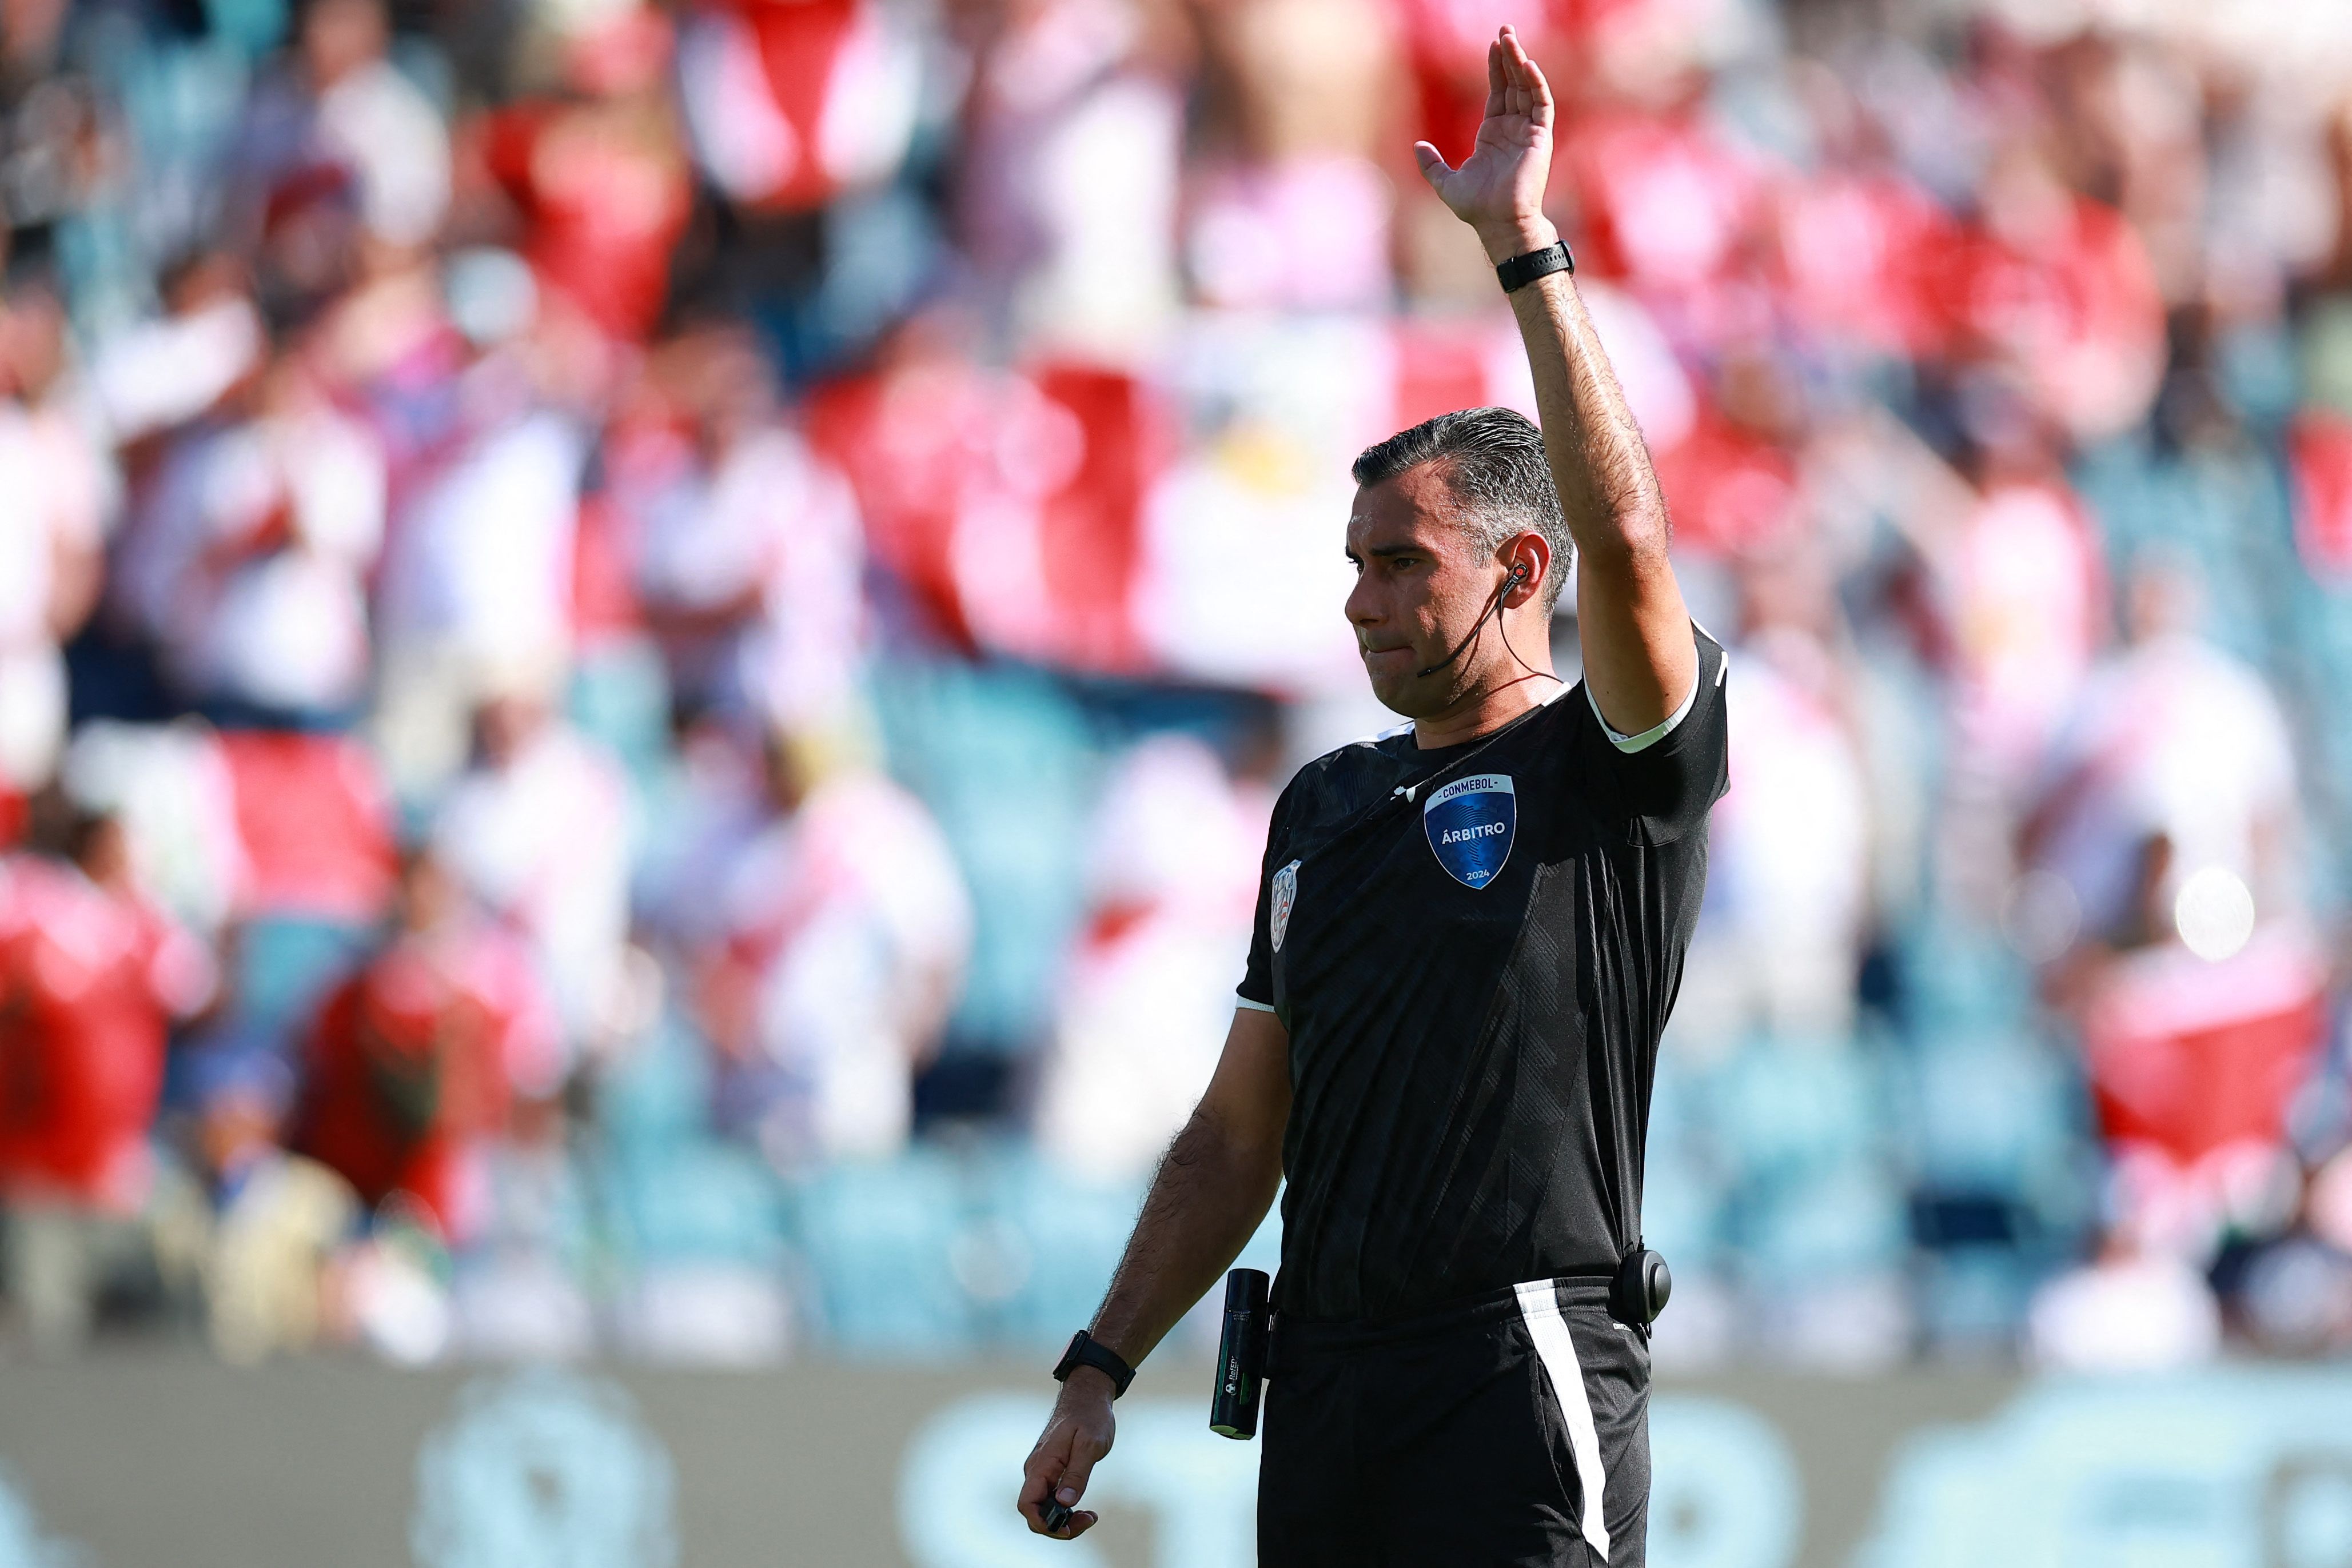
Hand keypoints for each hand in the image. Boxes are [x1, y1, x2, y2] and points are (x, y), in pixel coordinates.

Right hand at [1018, 1368, 1115, 1538]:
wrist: (1086, 1395)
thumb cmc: (1089, 1416)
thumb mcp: (1090, 1444)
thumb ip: (1076, 1474)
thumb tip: (1065, 1503)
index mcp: (1042, 1464)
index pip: (1028, 1504)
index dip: (1043, 1523)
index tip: (1067, 1528)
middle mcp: (1036, 1470)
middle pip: (1034, 1512)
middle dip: (1057, 1526)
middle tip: (1087, 1519)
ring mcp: (1042, 1471)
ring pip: (1043, 1507)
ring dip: (1063, 1519)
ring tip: (1089, 1516)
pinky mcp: (1050, 1471)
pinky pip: (1050, 1498)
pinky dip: (1064, 1509)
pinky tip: (1082, 1508)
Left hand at [1413, 26, 1559, 264]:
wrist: (1498, 224)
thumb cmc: (1476, 208)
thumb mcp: (1445, 182)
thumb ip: (1432, 163)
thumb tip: (1417, 146)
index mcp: (1492, 135)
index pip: (1497, 93)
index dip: (1495, 69)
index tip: (1493, 45)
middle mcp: (1512, 129)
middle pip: (1512, 84)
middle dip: (1509, 57)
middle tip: (1505, 30)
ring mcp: (1528, 132)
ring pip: (1527, 88)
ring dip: (1521, 63)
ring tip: (1512, 39)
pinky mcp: (1540, 138)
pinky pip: (1541, 104)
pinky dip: (1536, 84)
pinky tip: (1527, 65)